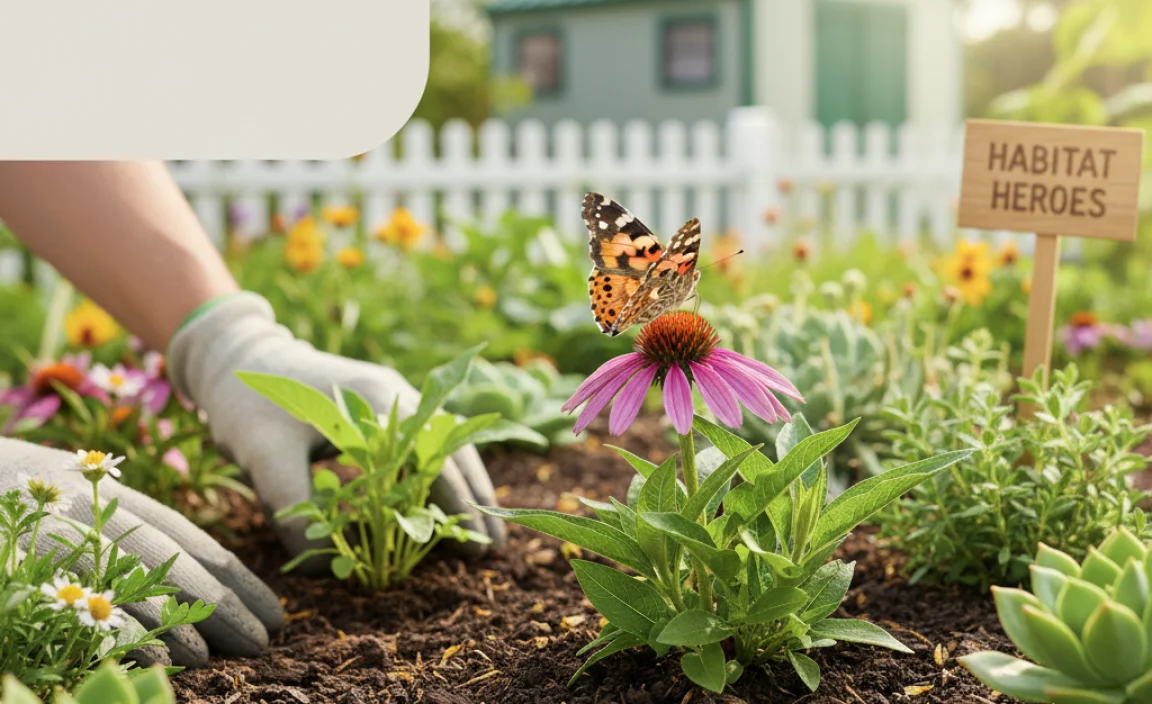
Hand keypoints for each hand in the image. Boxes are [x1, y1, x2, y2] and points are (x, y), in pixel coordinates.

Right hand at [0, 438, 283, 666]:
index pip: (192, 540)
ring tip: (226, 654)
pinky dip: (125, 625)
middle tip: (268, 640)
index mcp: (115, 500)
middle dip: (226, 602)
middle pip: (177, 560)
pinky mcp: (33, 560)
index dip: (236, 577)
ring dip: (187, 617)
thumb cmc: (23, 496)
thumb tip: (189, 582)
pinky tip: (164, 653)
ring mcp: (63, 535)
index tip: (275, 612)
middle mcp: (96, 514)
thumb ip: (128, 535)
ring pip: (140, 575)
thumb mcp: (81, 503)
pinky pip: (84, 596)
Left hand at [166, 292, 505, 557]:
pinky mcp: (381, 407)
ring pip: (445, 444)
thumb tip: (326, 566)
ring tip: (480, 528)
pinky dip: (441, 472)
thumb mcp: (262, 457)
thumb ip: (293, 506)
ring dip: (465, 484)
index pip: (433, 460)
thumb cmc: (249, 404)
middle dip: (475, 498)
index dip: (456, 505)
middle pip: (453, 449)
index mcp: (377, 402)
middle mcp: (397, 395)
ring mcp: (393, 397)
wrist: (238, 357)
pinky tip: (444, 501)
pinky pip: (425, 442)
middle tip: (493, 547)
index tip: (473, 546)